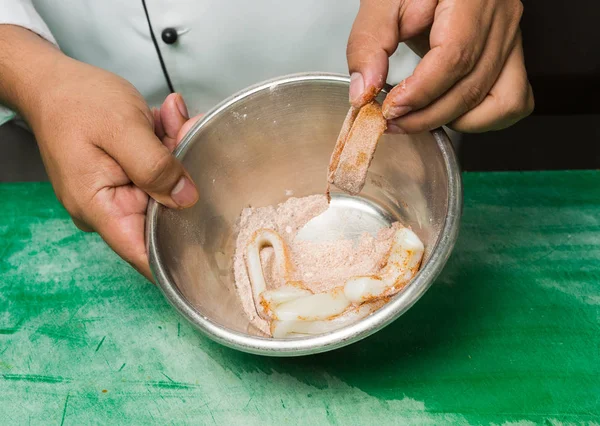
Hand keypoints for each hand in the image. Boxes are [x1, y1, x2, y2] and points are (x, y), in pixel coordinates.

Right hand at [28, 57, 200, 279]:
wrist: (52, 82)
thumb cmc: (76, 101)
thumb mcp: (122, 129)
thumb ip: (155, 166)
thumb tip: (187, 200)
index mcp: (99, 208)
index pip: (143, 253)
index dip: (178, 255)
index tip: (212, 242)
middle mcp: (109, 208)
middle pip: (164, 210)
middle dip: (183, 175)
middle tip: (187, 130)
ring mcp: (119, 193)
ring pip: (166, 185)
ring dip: (176, 151)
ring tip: (173, 118)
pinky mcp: (127, 177)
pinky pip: (158, 169)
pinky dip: (167, 145)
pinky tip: (166, 118)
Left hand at [347, 0, 533, 132]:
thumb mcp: (382, 2)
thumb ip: (368, 43)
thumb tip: (364, 91)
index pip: (454, 57)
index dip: (420, 92)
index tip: (390, 108)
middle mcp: (501, 17)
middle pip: (472, 86)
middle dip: (426, 116)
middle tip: (391, 119)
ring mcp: (511, 37)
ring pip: (499, 102)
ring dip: (453, 120)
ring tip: (418, 115)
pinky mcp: (510, 55)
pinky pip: (512, 101)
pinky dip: (479, 118)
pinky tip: (447, 110)